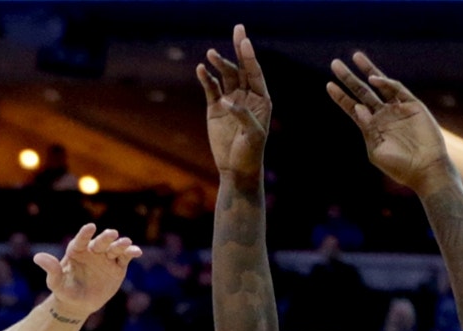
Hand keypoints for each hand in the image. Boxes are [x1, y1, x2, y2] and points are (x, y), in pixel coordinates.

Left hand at [34, 223, 141, 318]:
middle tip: (112, 234)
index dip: (85, 234)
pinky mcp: (118, 266)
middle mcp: (93, 251)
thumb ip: (51, 270)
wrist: (78, 304)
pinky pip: (125, 257)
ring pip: (115, 248)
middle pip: (100, 242)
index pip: (81, 240)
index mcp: (77, 251)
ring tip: (126, 242)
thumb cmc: (65, 291)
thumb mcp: (56, 283)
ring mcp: (106, 258)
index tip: (90, 227)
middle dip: (106, 238)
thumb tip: (37, 257)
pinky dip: (131, 253)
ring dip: (120, 244)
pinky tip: (137, 252)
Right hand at [197, 24, 271, 176]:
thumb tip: (227, 101)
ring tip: (210, 54)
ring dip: (219, 63)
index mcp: (261, 99)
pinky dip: (205, 78)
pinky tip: (201, 69)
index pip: (255, 73)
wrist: (236, 168)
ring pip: (225, 76)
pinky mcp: (214, 108)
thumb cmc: (251, 153)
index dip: (249, 57)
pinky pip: (210, 89)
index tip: (244, 41)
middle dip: (239, 49)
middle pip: (241, 68)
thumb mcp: (253, 135)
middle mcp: (246, 96)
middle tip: (238, 29)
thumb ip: (243, 115)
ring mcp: (230, 100)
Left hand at [326, 52, 455, 194]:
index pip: (352, 107)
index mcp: (371, 127)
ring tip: (355, 57)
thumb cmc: (399, 166)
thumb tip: (358, 108)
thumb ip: (367, 129)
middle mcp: (382, 115)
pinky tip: (374, 79)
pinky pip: (397, 90)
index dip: (340, 96)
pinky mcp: (413, 105)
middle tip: (334, 63)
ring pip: (380, 85)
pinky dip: (386, 83)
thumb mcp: (376, 150)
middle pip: (362, 92)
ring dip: (368, 70)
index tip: (328, 85)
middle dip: (349, 78)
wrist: (425, 169)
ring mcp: (397, 109)